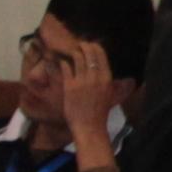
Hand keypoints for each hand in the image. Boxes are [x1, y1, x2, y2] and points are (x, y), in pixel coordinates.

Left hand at [48, 33, 123, 156]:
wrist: (89, 126)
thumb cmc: (100, 112)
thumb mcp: (109, 94)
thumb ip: (107, 81)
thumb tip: (104, 69)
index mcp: (106, 78)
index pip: (101, 55)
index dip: (94, 47)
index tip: (90, 45)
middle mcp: (95, 77)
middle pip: (89, 53)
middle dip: (83, 46)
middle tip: (79, 45)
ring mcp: (82, 81)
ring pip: (77, 58)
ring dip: (73, 52)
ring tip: (70, 52)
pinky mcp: (70, 86)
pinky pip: (66, 68)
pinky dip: (64, 63)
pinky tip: (62, 62)